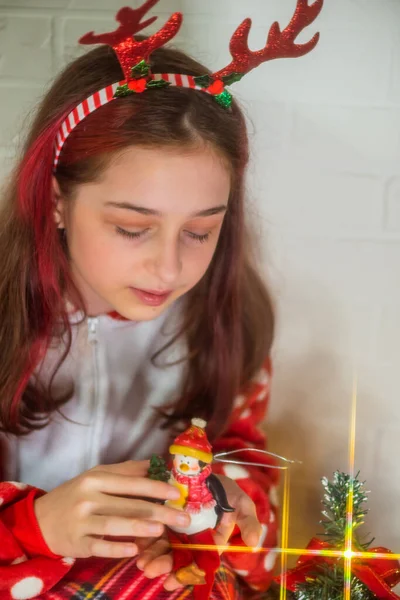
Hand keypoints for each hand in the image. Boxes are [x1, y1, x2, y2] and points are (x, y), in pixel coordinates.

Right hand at [34, 460, 189, 558]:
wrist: (40, 520)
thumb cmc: (75, 495)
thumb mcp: (96, 476)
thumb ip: (125, 471)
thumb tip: (155, 464)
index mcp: (97, 478)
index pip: (131, 483)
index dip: (156, 487)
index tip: (177, 493)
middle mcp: (89, 498)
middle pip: (129, 505)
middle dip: (159, 511)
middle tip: (183, 518)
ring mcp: (82, 521)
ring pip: (115, 524)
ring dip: (140, 527)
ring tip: (162, 530)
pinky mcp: (77, 543)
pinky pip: (100, 546)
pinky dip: (117, 548)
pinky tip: (134, 550)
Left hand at [135, 474, 260, 590]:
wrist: (212, 471)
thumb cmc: (228, 492)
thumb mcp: (242, 505)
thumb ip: (248, 522)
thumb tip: (253, 542)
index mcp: (210, 540)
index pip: (197, 561)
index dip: (184, 572)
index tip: (170, 582)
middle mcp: (192, 538)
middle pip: (177, 554)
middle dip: (162, 563)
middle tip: (148, 570)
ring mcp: (178, 527)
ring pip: (164, 543)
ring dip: (151, 554)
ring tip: (140, 562)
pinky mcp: (165, 514)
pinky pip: (154, 527)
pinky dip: (145, 536)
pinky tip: (135, 543)